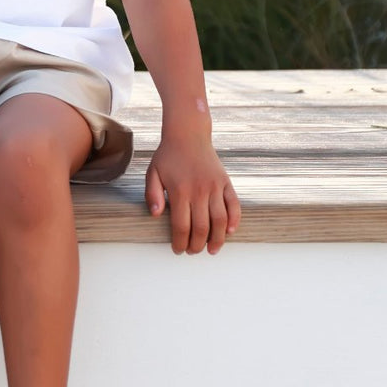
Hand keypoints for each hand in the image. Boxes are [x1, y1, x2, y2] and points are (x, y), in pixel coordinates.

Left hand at [144, 132, 239, 254]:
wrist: (188, 134)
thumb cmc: (168, 155)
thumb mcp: (153, 173)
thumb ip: (152, 195)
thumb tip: (156, 215)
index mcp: (180, 191)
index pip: (181, 226)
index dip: (180, 242)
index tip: (178, 250)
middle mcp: (199, 191)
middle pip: (201, 228)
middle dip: (197, 245)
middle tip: (193, 252)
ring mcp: (215, 187)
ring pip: (220, 220)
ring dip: (217, 239)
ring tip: (212, 250)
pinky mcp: (225, 182)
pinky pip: (234, 205)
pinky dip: (234, 220)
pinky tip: (229, 231)